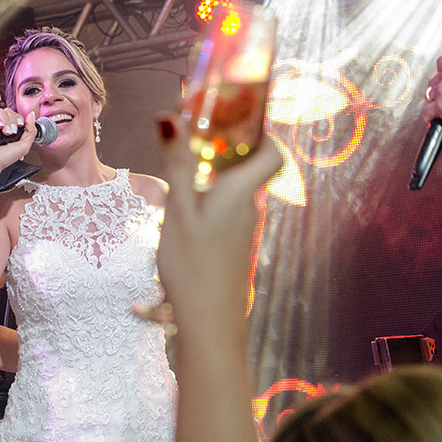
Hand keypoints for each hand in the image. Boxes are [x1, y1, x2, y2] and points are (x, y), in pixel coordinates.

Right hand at [0, 109, 36, 171]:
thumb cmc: (4, 158)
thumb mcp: (24, 146)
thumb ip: (31, 130)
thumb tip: (32, 114)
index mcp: (11, 130)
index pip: (16, 115)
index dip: (19, 118)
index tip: (19, 126)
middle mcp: (2, 127)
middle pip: (9, 111)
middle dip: (13, 120)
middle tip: (11, 132)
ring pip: (1, 111)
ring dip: (6, 121)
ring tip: (5, 132)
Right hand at [154, 115, 281, 324]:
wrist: (210, 325)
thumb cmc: (193, 268)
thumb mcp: (177, 211)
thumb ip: (176, 163)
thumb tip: (169, 116)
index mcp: (240, 192)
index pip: (272, 153)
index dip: (260, 133)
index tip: (234, 118)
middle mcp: (248, 209)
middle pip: (247, 169)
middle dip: (221, 152)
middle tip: (190, 141)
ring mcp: (242, 231)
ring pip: (231, 193)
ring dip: (208, 181)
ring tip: (176, 179)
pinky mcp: (232, 249)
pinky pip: (223, 215)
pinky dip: (205, 206)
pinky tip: (179, 219)